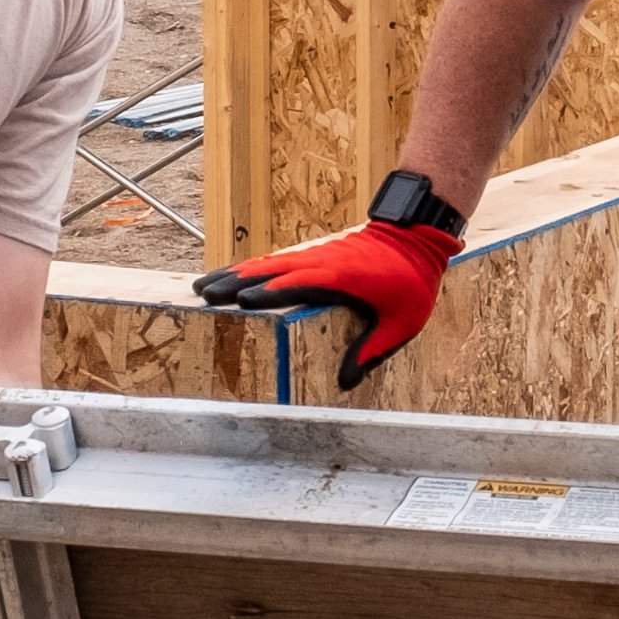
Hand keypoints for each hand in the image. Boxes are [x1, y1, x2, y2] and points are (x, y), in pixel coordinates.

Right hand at [192, 221, 460, 389]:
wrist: (416, 235)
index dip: (269, 293)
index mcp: (342, 279)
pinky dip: (252, 266)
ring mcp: (316, 254)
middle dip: (235, 282)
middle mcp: (322, 263)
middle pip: (271, 271)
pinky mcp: (316, 253)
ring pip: (268, 262)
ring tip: (202, 285)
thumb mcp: (402, 323)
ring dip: (235, 272)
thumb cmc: (412, 281)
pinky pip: (277, 259)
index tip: (240, 301)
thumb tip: (345, 383)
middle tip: (202, 294)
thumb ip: (372, 350)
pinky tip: (234, 275)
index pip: (298, 285)